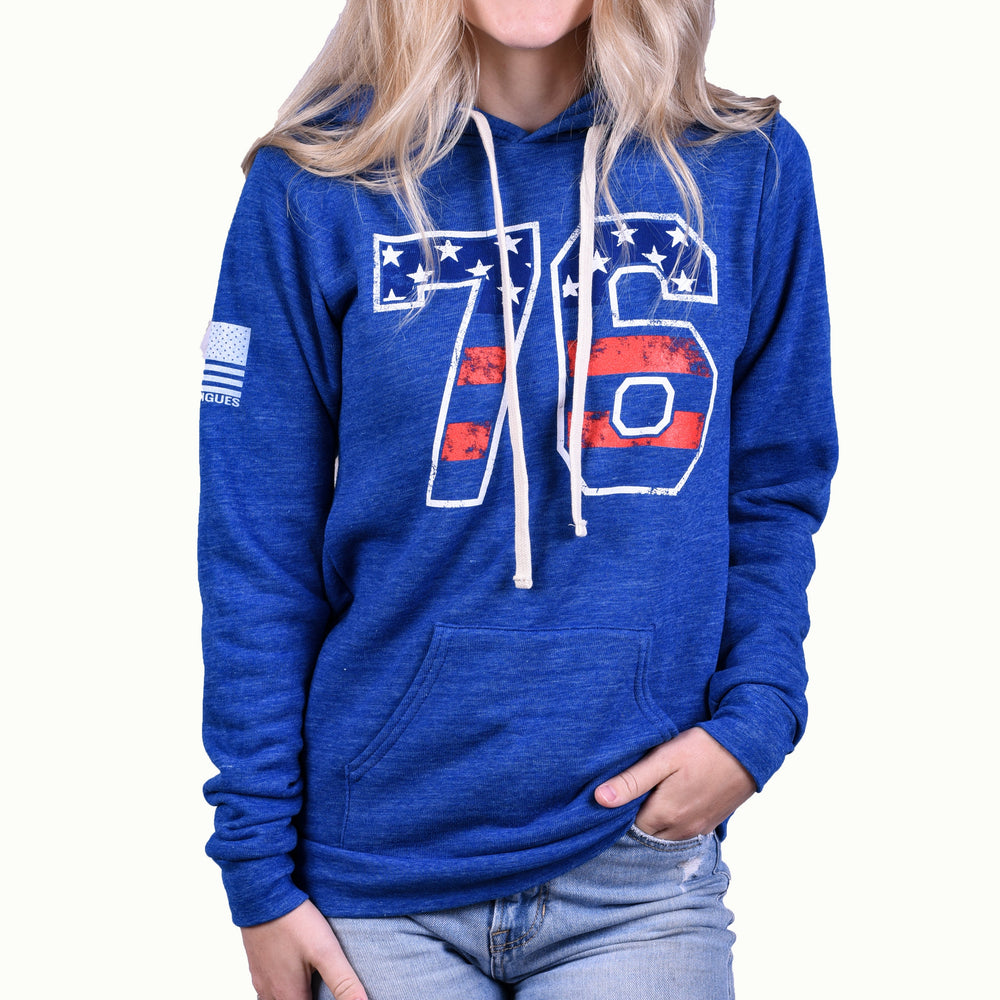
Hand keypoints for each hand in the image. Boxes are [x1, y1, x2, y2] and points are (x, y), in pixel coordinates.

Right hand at [240, 899, 366, 999]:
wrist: (261, 895)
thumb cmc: (293, 922)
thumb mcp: (326, 951)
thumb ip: (344, 982)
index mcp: (289, 995)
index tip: (331, 996)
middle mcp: (270, 993)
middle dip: (308, 999)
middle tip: (324, 991)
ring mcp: (260, 979)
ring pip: (276, 999)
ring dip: (294, 995)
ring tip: (309, 986)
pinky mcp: (256, 965)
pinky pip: (267, 987)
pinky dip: (281, 987)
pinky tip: (291, 972)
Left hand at [595, 728, 755, 839]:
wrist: (748, 749)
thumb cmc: (703, 749)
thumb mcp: (663, 759)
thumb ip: (632, 781)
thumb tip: (600, 799)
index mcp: (665, 814)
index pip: (628, 828)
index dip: (619, 814)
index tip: (616, 798)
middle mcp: (682, 829)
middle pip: (647, 836)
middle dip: (635, 822)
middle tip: (629, 799)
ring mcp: (698, 829)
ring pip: (665, 838)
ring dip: (654, 826)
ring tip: (647, 800)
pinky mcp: (711, 824)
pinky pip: (683, 834)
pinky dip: (672, 826)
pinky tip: (670, 805)